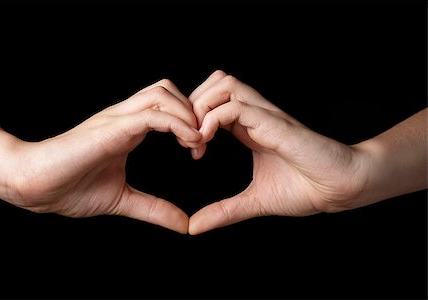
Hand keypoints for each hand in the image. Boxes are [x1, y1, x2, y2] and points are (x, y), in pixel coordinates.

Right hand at [0, 79, 200, 232]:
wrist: (33, 185)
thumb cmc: (70, 189)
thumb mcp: (124, 200)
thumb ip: (154, 208)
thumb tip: (184, 224)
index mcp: (128, 129)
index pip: (166, 106)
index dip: (189, 122)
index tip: (200, 150)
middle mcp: (124, 117)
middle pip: (168, 90)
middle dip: (193, 111)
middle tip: (202, 142)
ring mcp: (117, 119)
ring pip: (163, 93)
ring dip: (188, 114)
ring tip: (197, 141)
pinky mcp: (112, 127)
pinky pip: (152, 114)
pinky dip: (177, 123)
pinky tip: (190, 142)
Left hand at [188, 71, 369, 233]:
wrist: (339, 188)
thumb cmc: (304, 189)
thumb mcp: (253, 201)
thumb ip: (223, 211)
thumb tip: (193, 228)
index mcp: (249, 128)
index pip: (213, 101)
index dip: (194, 118)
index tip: (190, 149)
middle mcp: (255, 115)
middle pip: (215, 82)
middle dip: (192, 104)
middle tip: (188, 138)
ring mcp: (265, 116)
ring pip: (224, 84)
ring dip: (202, 107)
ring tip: (197, 139)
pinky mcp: (275, 124)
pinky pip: (237, 107)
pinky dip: (213, 119)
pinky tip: (206, 141)